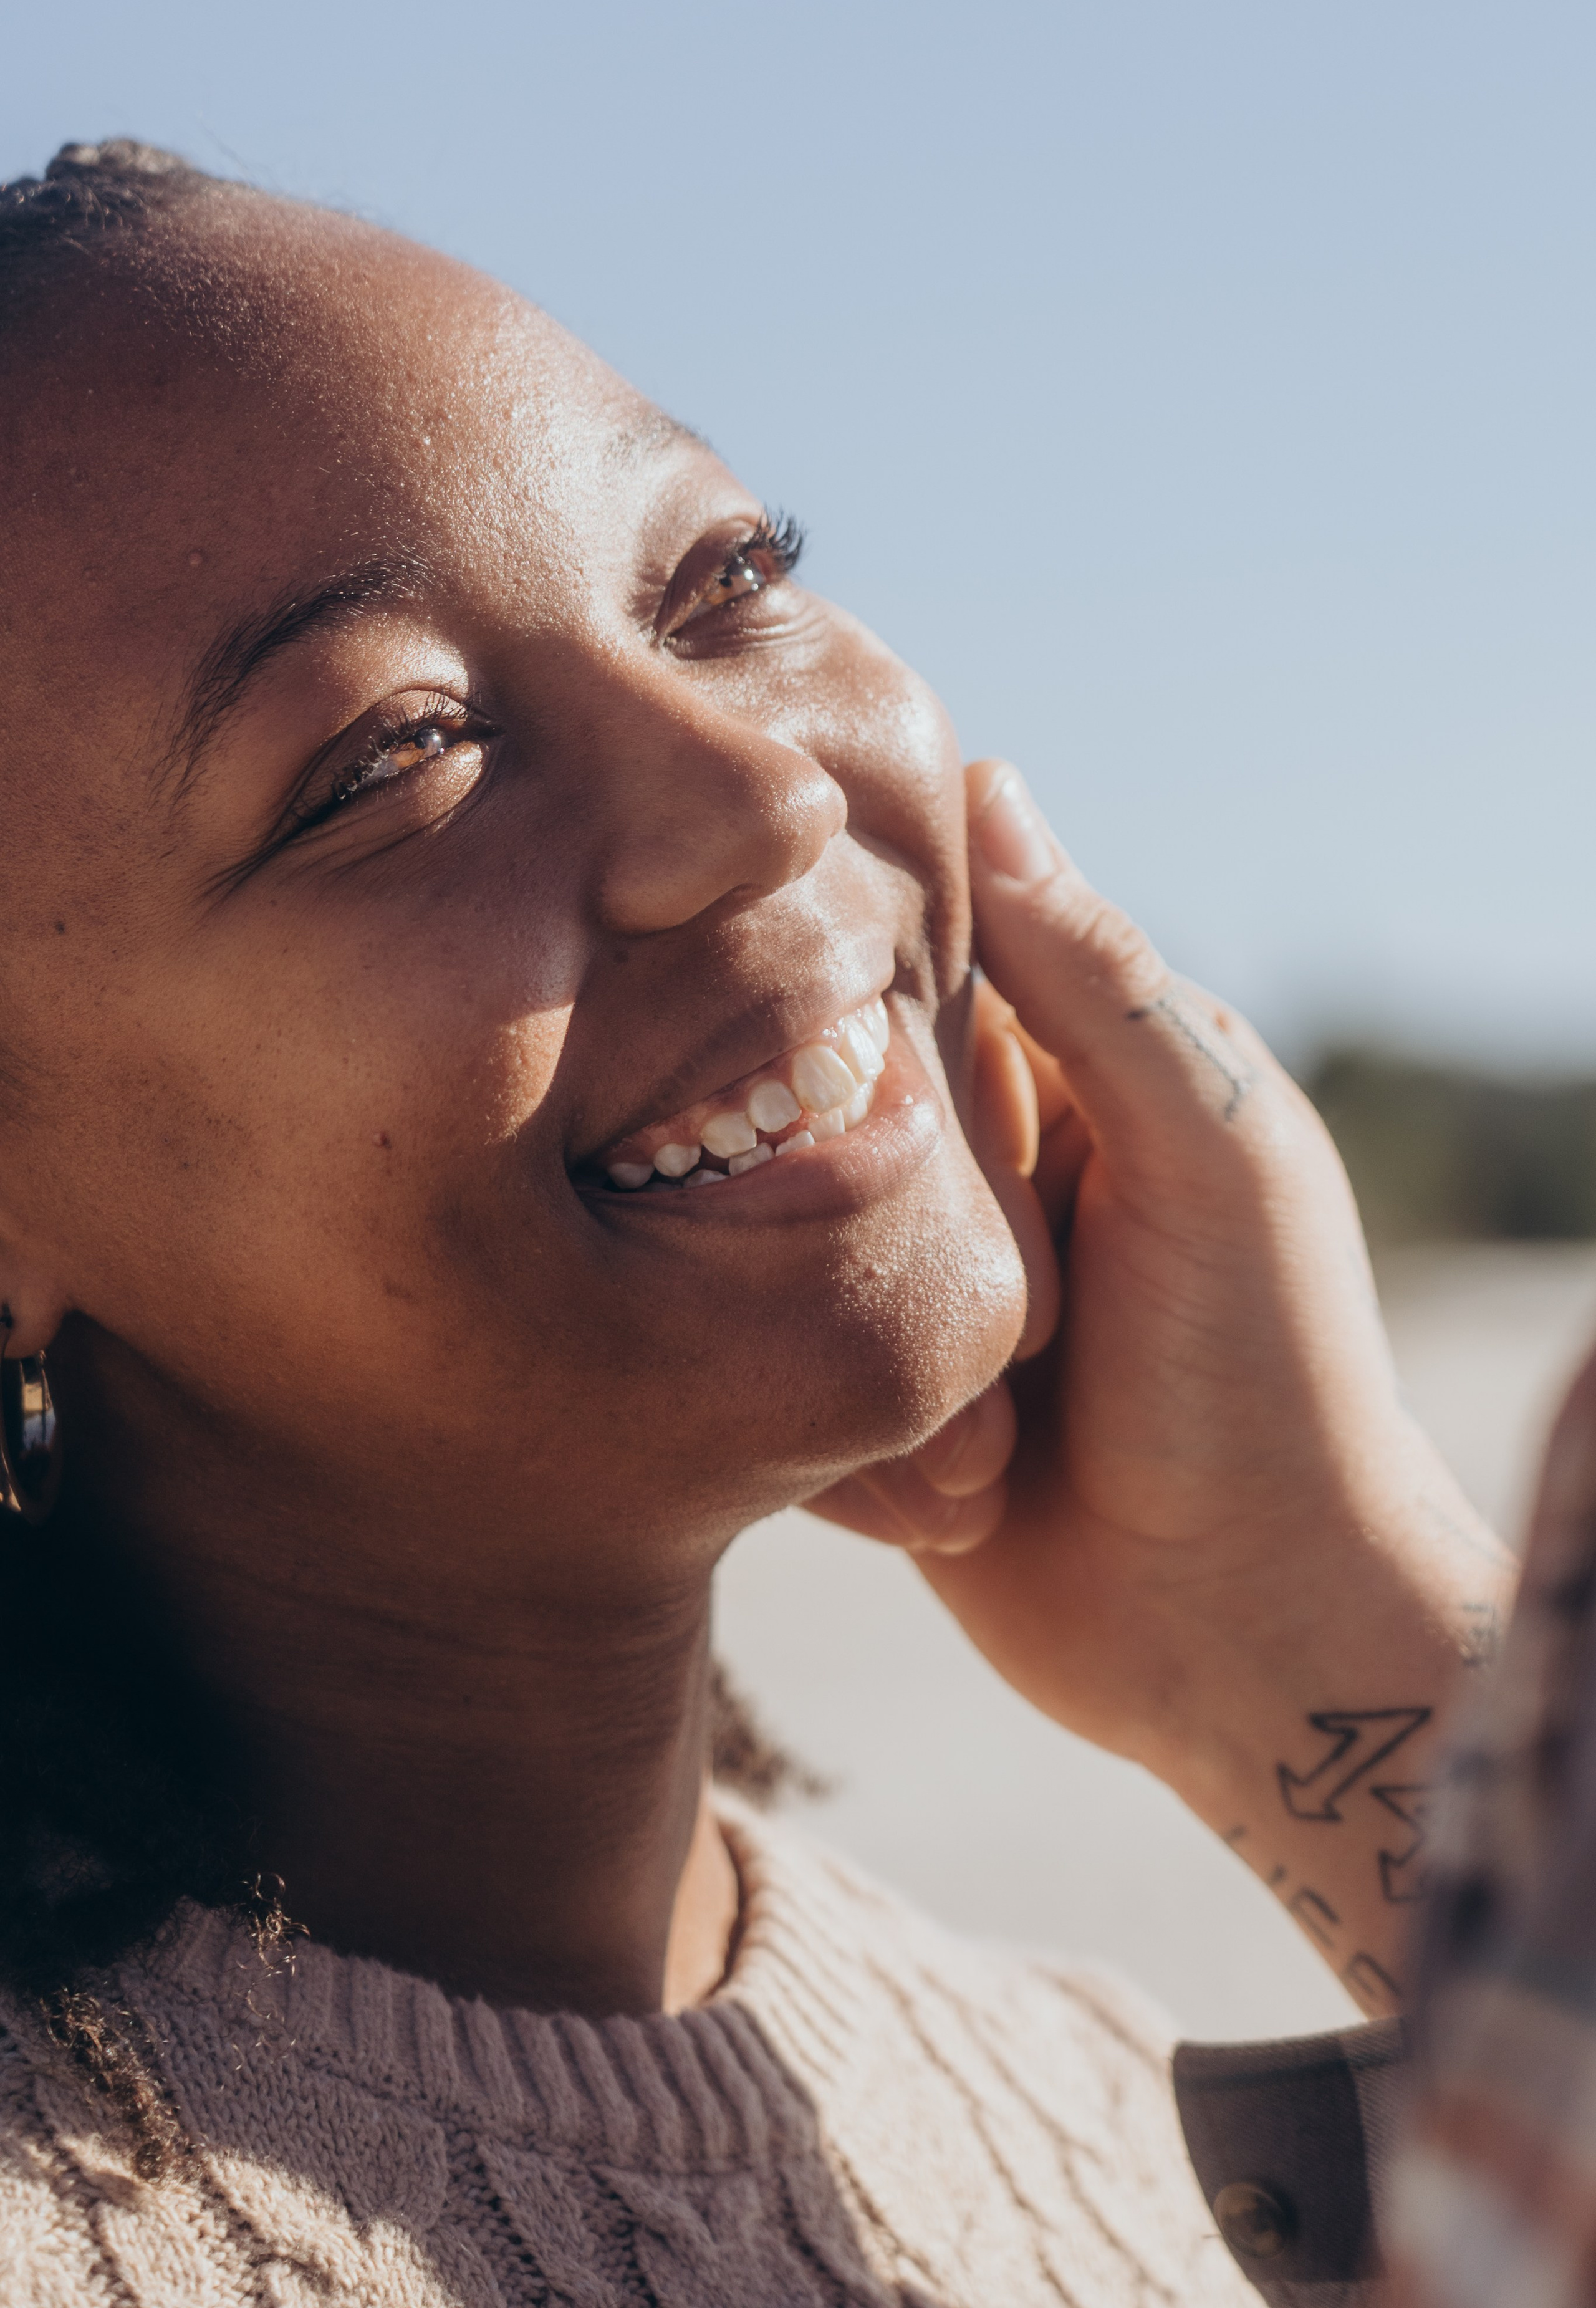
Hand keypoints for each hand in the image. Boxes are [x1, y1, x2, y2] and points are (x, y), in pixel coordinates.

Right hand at [806, 760, 1512, 2007]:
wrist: (1250, 1642)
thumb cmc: (1264, 1380)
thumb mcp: (1204, 1153)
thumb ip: (1097, 984)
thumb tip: (989, 782)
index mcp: (1085, 1070)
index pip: (923, 959)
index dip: (851, 970)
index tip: (781, 989)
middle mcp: (996, 1160)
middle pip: (828, 1094)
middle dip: (849, 1180)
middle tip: (953, 1273)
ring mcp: (926, 1280)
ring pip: (775, 1231)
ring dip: (833, 1315)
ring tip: (989, 1400)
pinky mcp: (871, 1395)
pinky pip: (773, 1361)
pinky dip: (823, 1415)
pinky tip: (939, 1476)